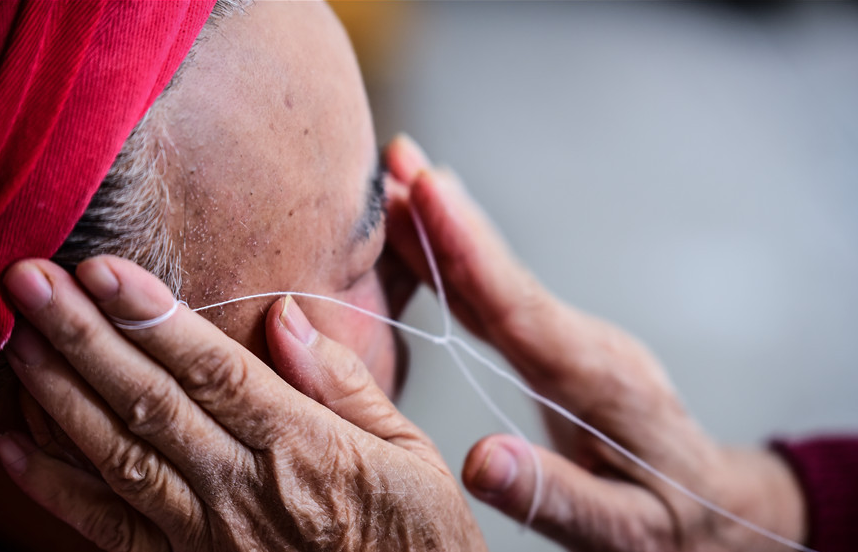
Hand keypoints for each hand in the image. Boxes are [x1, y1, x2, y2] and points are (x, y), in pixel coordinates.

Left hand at [0, 255, 485, 550]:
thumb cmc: (415, 540)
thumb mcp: (410, 454)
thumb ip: (345, 383)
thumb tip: (289, 316)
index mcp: (307, 449)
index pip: (215, 370)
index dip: (153, 317)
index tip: (104, 270)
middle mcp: (248, 491)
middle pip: (152, 403)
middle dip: (85, 337)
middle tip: (33, 282)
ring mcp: (211, 537)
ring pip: (120, 457)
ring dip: (61, 394)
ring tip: (20, 339)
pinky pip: (110, 528)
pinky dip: (56, 487)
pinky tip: (11, 444)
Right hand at [383, 135, 806, 550]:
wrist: (713, 506)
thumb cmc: (670, 524)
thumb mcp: (622, 531)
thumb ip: (555, 495)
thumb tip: (481, 460)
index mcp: (594, 379)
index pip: (518, 306)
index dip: (469, 246)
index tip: (427, 187)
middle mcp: (580, 344)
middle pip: (499, 275)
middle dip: (446, 215)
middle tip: (396, 157)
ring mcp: (569, 341)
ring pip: (494, 280)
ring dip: (445, 228)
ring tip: (396, 179)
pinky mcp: (557, 347)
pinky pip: (497, 300)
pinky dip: (459, 264)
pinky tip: (429, 240)